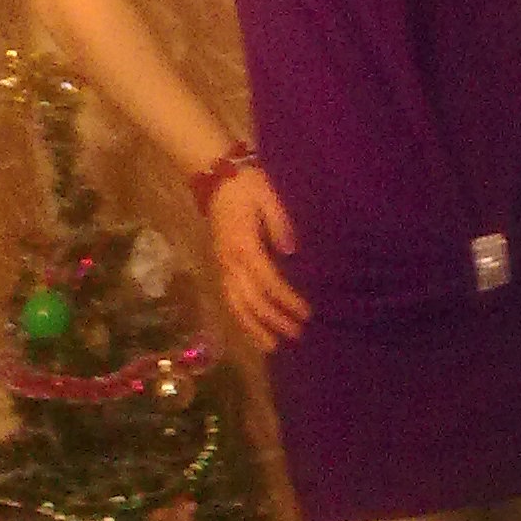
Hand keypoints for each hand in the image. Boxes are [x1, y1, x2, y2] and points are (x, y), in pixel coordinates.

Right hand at [207, 167, 309, 351]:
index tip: (306, 314)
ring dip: (253, 327)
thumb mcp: (268, 196)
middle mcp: (230, 262)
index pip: (269, 282)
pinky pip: (229, 297)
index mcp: (245, 247)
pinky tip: (251, 328)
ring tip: (271, 346)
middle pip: (252, 300)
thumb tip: (290, 251)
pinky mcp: (219, 265)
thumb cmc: (246, 184)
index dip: (287, 300)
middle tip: (296, 335)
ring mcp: (222, 265)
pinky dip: (240, 316)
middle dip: (273, 320)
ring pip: (235, 304)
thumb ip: (279, 224)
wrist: (214, 175)